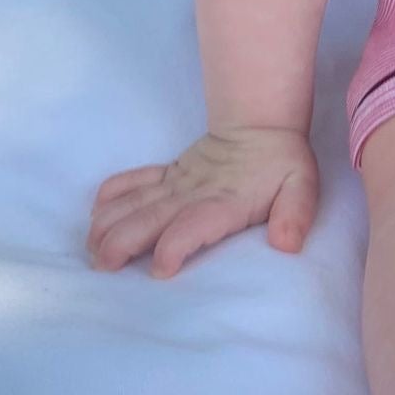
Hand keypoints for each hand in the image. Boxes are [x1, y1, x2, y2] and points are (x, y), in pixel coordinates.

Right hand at [86, 126, 319, 278]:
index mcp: (224, 201)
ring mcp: (175, 181)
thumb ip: (296, 213)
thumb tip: (286, 244)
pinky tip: (94, 218)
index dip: (174, 246)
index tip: (160, 269)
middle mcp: (192, 192)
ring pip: (132, 202)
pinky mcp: (165, 173)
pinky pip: (130, 181)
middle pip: (149, 217)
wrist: (261, 125)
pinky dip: (110, 196)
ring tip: (92, 252)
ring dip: (108, 225)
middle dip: (122, 242)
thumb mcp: (302, 186)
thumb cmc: (282, 164)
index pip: (192, 225)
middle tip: (104, 267)